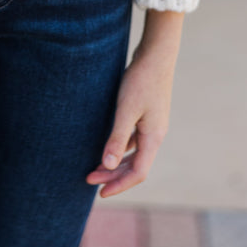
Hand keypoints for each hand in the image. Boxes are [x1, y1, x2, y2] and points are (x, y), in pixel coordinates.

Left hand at [85, 42, 176, 197]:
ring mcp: (153, 124)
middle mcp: (155, 134)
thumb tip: (107, 166)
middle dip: (113, 175)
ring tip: (96, 167)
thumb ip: (117, 138)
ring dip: (116, 162)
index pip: (138, 173)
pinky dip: (121, 147)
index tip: (99, 192)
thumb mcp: (126, 109)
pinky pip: (134, 139)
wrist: (156, 54)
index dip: (119, 185)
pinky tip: (109, 145)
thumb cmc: (141, 80)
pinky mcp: (148, 114)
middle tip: (90, 180)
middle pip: (135, 165)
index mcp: (153, 138)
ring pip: (135, 153)